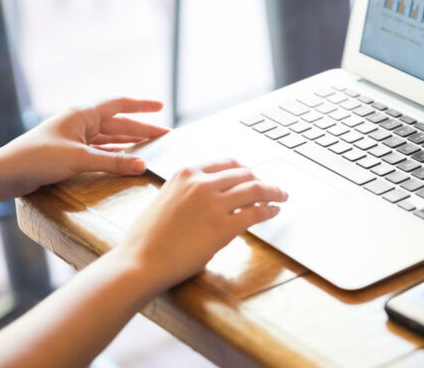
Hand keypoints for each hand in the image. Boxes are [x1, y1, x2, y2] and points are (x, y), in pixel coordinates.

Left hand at [0, 98, 169, 196]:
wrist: (6, 173)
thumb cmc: (38, 159)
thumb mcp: (79, 160)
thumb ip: (113, 162)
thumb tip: (143, 166)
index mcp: (82, 113)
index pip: (120, 105)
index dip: (142, 106)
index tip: (161, 105)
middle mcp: (80, 122)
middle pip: (118, 123)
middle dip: (141, 129)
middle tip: (165, 137)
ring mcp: (74, 138)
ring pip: (109, 138)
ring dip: (129, 143)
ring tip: (150, 148)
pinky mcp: (68, 153)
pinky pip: (99, 151)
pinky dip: (114, 154)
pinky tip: (126, 159)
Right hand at [113, 159, 287, 288]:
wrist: (141, 260)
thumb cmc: (148, 237)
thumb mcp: (166, 199)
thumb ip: (188, 192)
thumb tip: (211, 197)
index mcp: (186, 173)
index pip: (226, 163)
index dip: (244, 170)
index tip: (252, 176)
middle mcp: (201, 183)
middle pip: (244, 174)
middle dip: (261, 180)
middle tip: (272, 188)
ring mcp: (213, 203)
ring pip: (255, 189)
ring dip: (273, 192)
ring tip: (281, 196)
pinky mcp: (223, 226)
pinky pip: (255, 213)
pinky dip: (269, 210)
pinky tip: (273, 212)